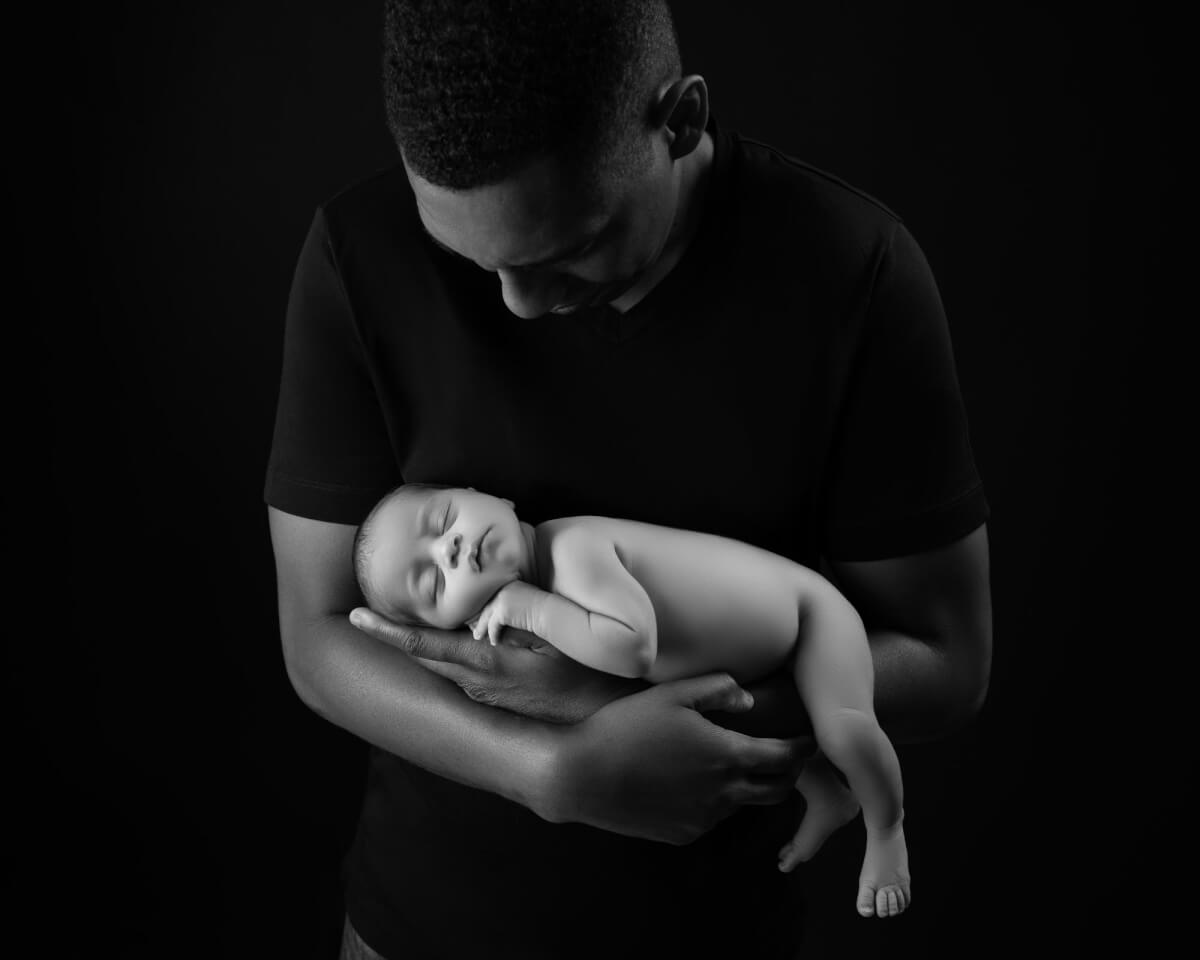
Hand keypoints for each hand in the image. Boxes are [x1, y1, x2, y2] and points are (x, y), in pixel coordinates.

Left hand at [349, 606, 639, 722]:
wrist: (607, 728)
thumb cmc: (591, 679)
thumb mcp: (562, 640)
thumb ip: (524, 614)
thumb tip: (489, 597)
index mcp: (485, 668)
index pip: (423, 647)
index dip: (386, 631)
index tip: (355, 617)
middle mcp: (475, 686)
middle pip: (424, 653)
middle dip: (394, 630)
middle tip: (365, 605)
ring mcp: (484, 696)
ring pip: (443, 660)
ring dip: (422, 636)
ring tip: (403, 606)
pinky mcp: (495, 698)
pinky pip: (461, 666)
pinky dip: (446, 645)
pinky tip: (454, 625)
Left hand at [467, 580, 544, 646]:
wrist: (550, 612)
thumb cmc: (543, 608)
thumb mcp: (526, 598)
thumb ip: (513, 600)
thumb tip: (502, 611)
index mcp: (507, 583)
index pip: (490, 596)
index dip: (483, 608)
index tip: (477, 617)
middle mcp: (502, 588)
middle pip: (485, 605)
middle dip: (477, 617)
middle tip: (471, 627)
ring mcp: (501, 598)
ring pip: (486, 616)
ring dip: (481, 628)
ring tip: (477, 636)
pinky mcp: (503, 611)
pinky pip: (492, 626)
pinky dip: (492, 635)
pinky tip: (494, 642)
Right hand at [546, 672, 813, 843]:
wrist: (583, 776)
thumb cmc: (626, 727)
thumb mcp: (672, 694)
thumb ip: (717, 689)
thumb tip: (749, 700)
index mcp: (726, 756)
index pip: (784, 758)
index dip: (803, 748)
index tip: (810, 740)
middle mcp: (723, 794)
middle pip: (776, 790)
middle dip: (788, 774)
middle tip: (786, 757)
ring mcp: (704, 818)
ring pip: (743, 805)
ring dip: (748, 787)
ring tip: (734, 765)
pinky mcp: (684, 834)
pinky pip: (712, 817)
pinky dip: (715, 802)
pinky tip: (693, 782)